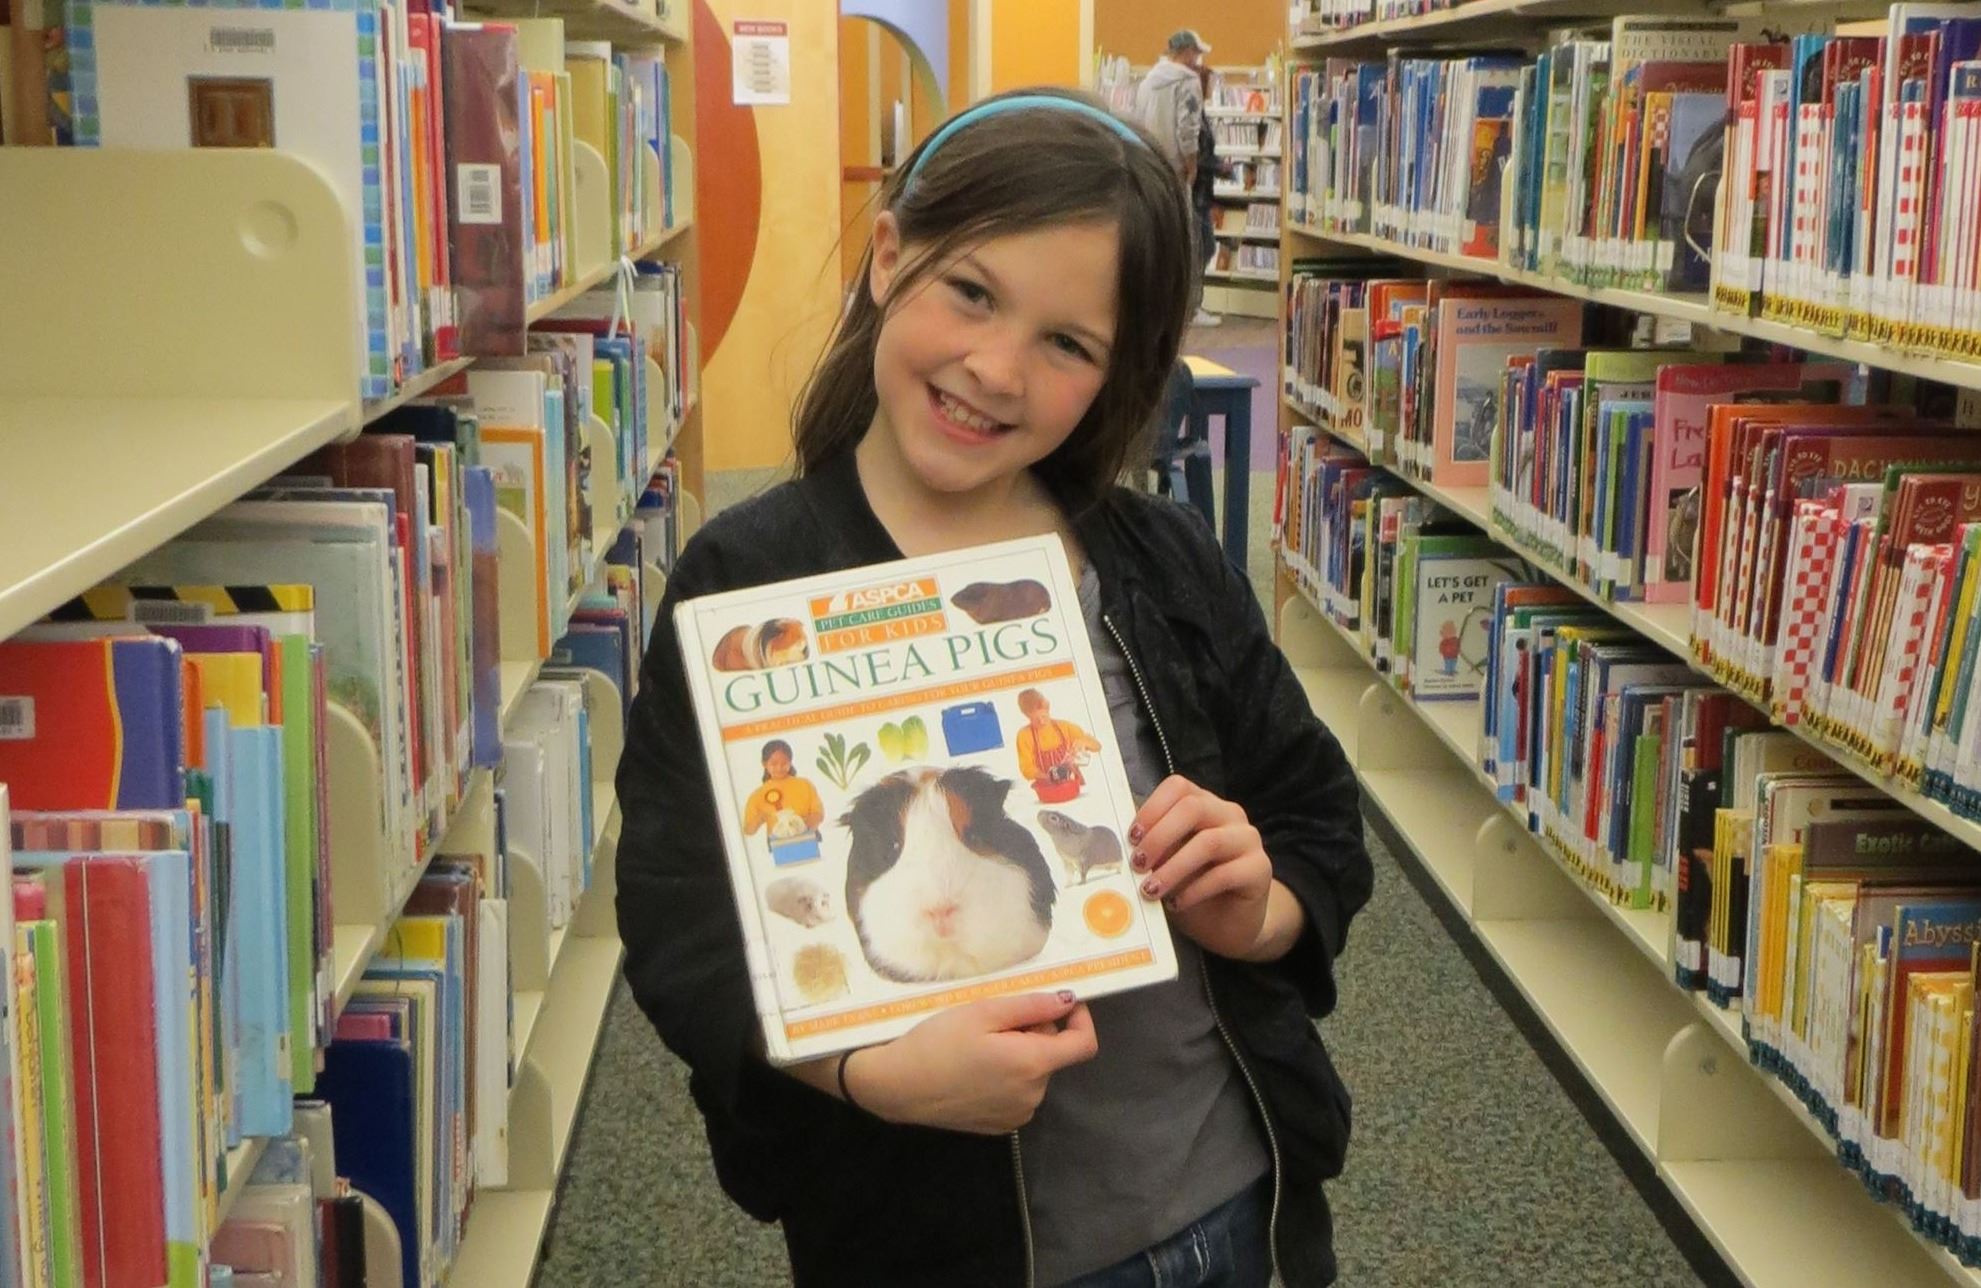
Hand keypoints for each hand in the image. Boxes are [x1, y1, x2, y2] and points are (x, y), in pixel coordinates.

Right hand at [845, 992, 1097, 1134]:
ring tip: (978, 1046)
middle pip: (1053, 1054)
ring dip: (1020, 1054)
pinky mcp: (1001, 1126)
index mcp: (1033, 1064)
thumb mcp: (983, 1012)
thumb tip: (1068, 1001)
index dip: (1080, 1018)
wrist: (897, 1087)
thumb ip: (1032, 1007)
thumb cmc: (938, 1042)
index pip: (1084, 1044)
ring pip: (1034, 1072)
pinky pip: (1019, 1092)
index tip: (1059, 1003)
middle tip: (993, 1021)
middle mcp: (1034, 1095)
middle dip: (1034, 1032)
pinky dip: (1007, 1076)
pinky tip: (974, 1070)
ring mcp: (1018, 1115)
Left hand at [1129, 775, 1272, 959]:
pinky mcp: (1260, 869)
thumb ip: (1152, 848)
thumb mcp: (1166, 864)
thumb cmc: (1192, 888)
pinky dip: (1194, 890)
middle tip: (1138, 864)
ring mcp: (1248, 840)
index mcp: (1204, 805)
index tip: (1131, 837)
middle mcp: (1229, 815)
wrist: (1229, 924)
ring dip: (1173, 868)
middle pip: (1193, 807)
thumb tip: (1121, 845)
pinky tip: (1177, 904)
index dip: (1151, 809)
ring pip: (1209, 842)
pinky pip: (1225, 874)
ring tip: (1151, 890)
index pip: (1178, 788)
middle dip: (1159, 836)